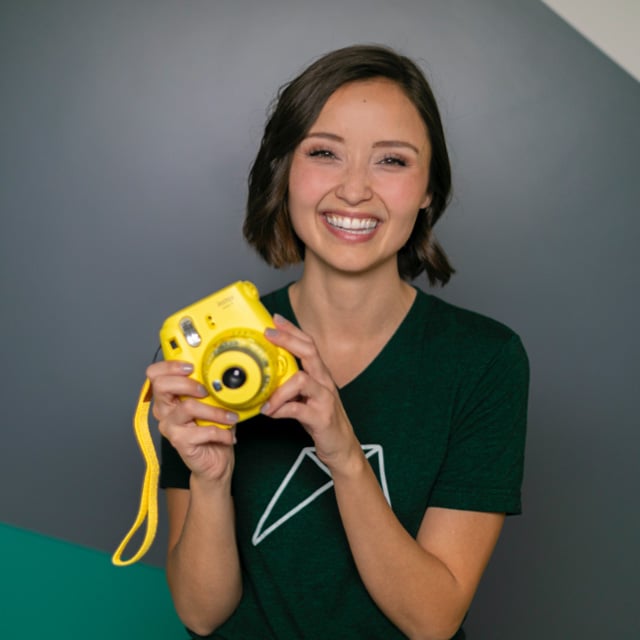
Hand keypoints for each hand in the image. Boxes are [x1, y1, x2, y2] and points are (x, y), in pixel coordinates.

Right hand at [146, 360, 237, 484]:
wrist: (215, 460)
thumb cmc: (212, 429)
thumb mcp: (212, 402)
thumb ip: (210, 386)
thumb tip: (222, 371)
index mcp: (169, 397)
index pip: (155, 374)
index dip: (170, 366)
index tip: (191, 366)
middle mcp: (164, 410)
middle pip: (162, 385)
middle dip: (187, 383)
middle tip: (206, 391)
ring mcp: (169, 426)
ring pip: (188, 407)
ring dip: (215, 411)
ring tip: (230, 417)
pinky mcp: (179, 442)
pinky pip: (202, 431)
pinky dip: (220, 432)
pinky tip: (228, 435)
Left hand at [261, 314, 361, 471]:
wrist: (341, 445)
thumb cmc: (320, 418)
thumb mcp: (307, 395)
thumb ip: (291, 381)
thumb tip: (266, 371)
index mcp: (320, 374)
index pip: (308, 344)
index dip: (293, 330)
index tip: (275, 319)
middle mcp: (325, 381)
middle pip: (309, 351)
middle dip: (287, 340)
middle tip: (268, 336)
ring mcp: (325, 398)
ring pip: (302, 380)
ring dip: (278, 389)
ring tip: (265, 401)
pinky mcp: (322, 417)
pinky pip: (298, 408)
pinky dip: (281, 409)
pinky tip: (271, 413)